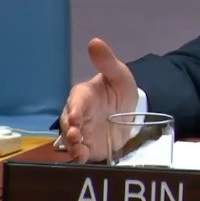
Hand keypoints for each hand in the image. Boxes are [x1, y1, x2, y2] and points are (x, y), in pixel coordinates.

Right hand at [58, 38, 138, 162]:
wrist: (131, 112)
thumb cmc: (120, 90)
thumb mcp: (119, 74)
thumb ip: (107, 61)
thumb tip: (95, 42)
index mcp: (84, 95)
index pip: (76, 100)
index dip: (75, 108)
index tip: (77, 116)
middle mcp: (79, 114)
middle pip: (68, 122)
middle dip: (70, 129)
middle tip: (76, 136)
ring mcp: (82, 131)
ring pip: (71, 138)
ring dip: (72, 145)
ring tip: (78, 150)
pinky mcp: (88, 146)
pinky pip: (80, 152)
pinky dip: (78, 156)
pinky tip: (82, 158)